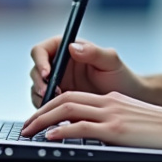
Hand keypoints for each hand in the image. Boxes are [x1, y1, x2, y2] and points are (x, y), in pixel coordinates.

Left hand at [21, 91, 161, 150]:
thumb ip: (112, 120)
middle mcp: (108, 103)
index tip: (38, 118)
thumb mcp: (133, 119)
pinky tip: (50, 137)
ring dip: (43, 120)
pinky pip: (81, 126)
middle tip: (26, 126)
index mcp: (111, 100)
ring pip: (66, 110)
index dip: (51, 105)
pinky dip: (61, 130)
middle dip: (40, 112)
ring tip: (30, 131)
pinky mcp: (115, 129)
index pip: (73, 97)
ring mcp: (111, 115)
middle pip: (64, 100)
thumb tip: (94, 133)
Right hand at [28, 37, 144, 107]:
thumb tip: (72, 47)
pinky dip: (46, 109)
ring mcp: (56, 83)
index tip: (47, 73)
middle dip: (39, 82)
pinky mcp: (57, 100)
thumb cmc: (120, 77)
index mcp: (66, 49)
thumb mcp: (110, 62)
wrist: (126, 100)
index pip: (41, 50)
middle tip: (49, 93)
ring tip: (55, 104)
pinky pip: (43, 104)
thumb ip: (93, 52)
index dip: (40, 61)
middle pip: (35, 70)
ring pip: (36, 88)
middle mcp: (58, 65)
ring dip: (41, 96)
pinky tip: (57, 114)